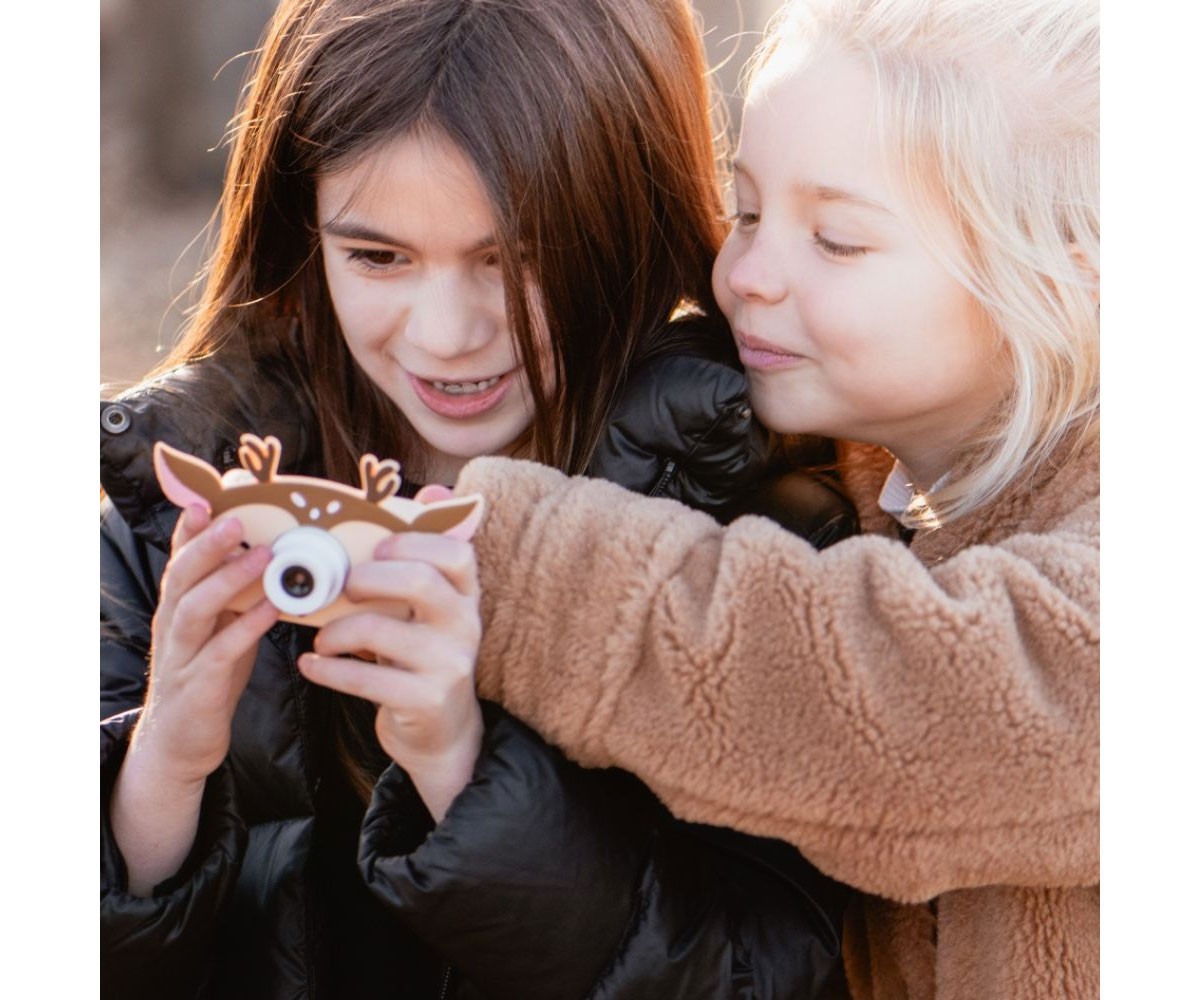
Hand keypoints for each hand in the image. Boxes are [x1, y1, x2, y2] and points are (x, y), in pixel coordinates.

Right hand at [135, 504, 279, 784]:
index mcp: (177, 607)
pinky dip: (246, 626)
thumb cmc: (208, 675)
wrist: (180, 743)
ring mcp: (183, 656)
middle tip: (234, 518)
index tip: (206, 499)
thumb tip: (267, 551)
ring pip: (195, 608)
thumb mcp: (218, 627)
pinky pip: (222, 650)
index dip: (190, 529)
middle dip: (206, 544)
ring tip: (262, 556)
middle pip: (181, 576)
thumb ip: (234, 593)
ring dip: (228, 579)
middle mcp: (173, 625)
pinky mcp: (200, 685)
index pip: (179, 559)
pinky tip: (271, 609)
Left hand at [298, 532, 484, 820]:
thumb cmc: (422, 655)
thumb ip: (426, 555)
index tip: (376, 549)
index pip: (457, 553)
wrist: (440, 731)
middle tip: (343, 588)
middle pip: (421, 583)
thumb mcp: (432, 608)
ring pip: (384, 632)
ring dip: (338, 631)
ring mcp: (449, 665)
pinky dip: (329, 671)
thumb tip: (437, 491)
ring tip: (321, 639)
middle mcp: (465, 626)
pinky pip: (368, 679)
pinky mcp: (426, 701)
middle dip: (370, 579)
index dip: (413, 543)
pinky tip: (312, 666)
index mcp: (466, 596)